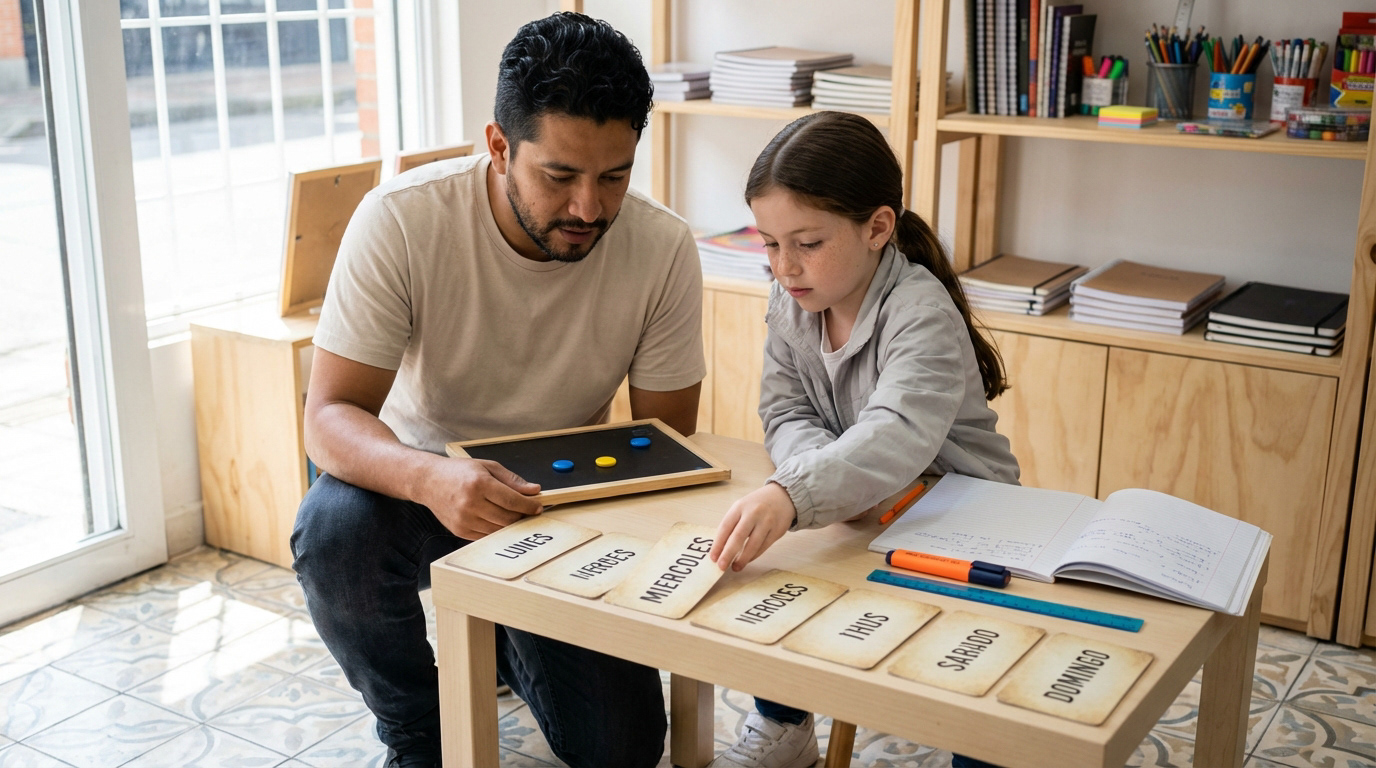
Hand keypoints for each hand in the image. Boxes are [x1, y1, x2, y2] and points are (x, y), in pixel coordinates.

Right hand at [417, 457, 541, 538]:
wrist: (429, 481)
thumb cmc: (458, 472)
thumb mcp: (487, 467)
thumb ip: (512, 480)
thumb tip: (534, 490)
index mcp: (479, 484)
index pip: (512, 500)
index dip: (529, 506)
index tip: (538, 506)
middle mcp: (471, 503)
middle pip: (508, 518)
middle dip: (522, 516)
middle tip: (528, 511)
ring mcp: (464, 519)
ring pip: (499, 530)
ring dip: (511, 525)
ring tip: (514, 515)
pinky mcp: (460, 530)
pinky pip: (486, 536)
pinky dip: (496, 530)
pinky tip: (497, 520)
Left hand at [710, 482, 795, 571]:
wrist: (782, 496)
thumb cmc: (757, 505)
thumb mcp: (741, 507)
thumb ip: (732, 524)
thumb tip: (721, 548)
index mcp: (740, 507)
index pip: (725, 527)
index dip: (718, 544)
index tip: (713, 557)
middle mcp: (753, 513)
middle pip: (738, 536)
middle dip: (728, 554)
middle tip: (721, 566)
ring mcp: (766, 522)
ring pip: (753, 544)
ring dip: (743, 559)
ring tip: (735, 567)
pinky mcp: (777, 530)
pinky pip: (763, 547)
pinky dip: (754, 556)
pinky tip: (747, 560)